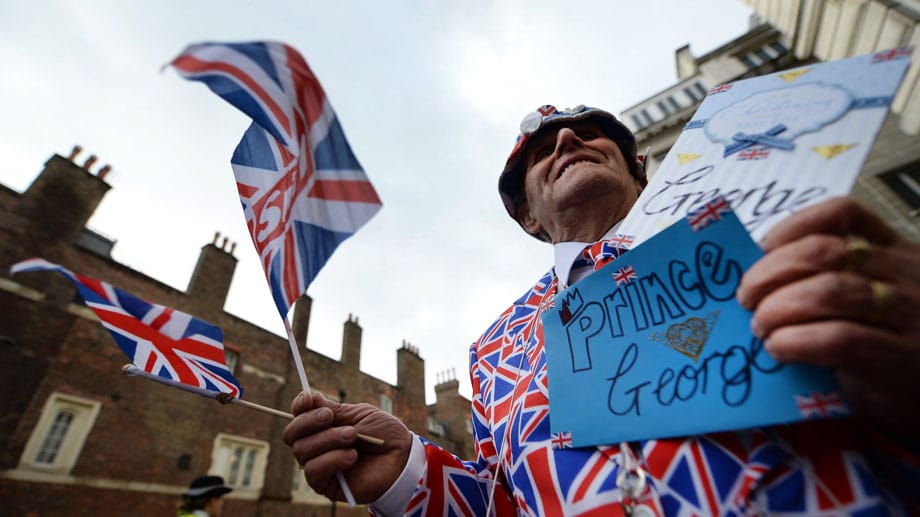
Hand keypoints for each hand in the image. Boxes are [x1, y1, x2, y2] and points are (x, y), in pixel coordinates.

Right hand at [282, 391, 412, 502]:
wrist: (402, 457)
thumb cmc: (383, 434)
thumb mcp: (359, 414)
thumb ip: (333, 409)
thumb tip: (307, 397)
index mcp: (323, 426)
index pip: (297, 416)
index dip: (299, 406)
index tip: (309, 399)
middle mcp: (316, 445)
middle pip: (291, 433)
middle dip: (309, 422)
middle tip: (330, 417)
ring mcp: (319, 464)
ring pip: (302, 451)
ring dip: (327, 440)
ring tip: (352, 436)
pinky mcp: (325, 484)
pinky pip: (313, 471)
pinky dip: (331, 460)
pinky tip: (351, 456)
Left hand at [736, 197, 919, 434]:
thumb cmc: (888, 345)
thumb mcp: (868, 299)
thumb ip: (827, 279)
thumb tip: (756, 279)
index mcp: (893, 250)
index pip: (843, 214)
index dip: (792, 226)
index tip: (762, 248)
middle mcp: (904, 274)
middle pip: (825, 253)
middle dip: (771, 272)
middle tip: (746, 298)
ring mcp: (906, 313)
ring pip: (830, 292)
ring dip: (780, 308)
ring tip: (761, 326)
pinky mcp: (900, 356)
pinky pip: (840, 339)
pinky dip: (797, 341)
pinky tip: (780, 348)